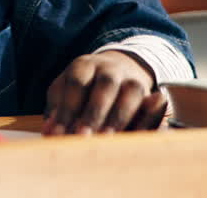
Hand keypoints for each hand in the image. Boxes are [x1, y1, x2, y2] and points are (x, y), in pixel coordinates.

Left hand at [42, 51, 167, 135]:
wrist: (116, 71)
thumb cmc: (82, 88)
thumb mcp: (64, 91)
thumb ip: (57, 110)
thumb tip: (50, 132)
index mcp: (84, 65)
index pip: (76, 83)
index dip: (67, 108)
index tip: (59, 133)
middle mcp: (110, 69)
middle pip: (105, 85)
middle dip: (94, 112)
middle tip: (83, 137)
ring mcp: (133, 79)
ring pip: (132, 91)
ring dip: (120, 116)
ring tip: (107, 139)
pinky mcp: (151, 93)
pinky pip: (157, 103)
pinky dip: (150, 118)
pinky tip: (137, 136)